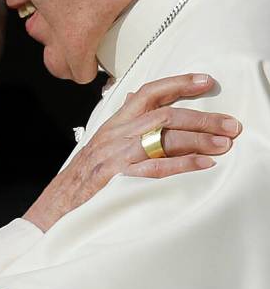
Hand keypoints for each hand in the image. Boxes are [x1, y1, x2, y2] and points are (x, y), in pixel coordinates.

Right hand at [24, 74, 241, 230]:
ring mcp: (116, 156)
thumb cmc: (81, 178)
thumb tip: (135, 95)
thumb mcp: (100, 143)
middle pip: (164, 115)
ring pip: (162, 137)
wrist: (57, 207)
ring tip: (224, 144)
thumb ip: (122, 122)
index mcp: (114, 124)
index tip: (206, 81)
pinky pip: (155, 167)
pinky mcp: (117, 178)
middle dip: (202, 118)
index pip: (147, 93)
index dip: (178, 83)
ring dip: (198, 139)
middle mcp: (116, 135)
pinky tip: (203, 164)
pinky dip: (182, 164)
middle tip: (231, 125)